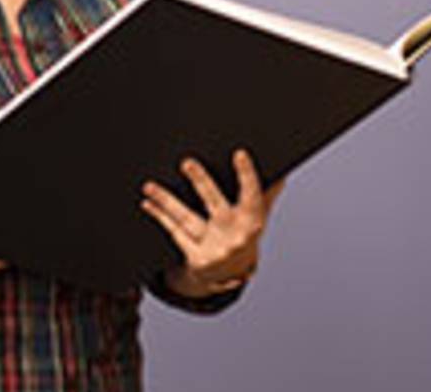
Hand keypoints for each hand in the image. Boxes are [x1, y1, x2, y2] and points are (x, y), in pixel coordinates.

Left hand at [140, 149, 285, 297]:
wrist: (230, 275)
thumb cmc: (243, 235)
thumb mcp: (259, 217)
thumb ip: (267, 194)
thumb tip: (282, 171)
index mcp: (253, 222)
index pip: (252, 195)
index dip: (246, 175)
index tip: (239, 154)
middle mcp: (234, 236)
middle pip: (216, 205)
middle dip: (202, 183)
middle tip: (187, 163)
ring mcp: (214, 248)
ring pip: (188, 220)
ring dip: (167, 201)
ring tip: (150, 186)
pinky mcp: (196, 258)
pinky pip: (175, 233)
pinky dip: (160, 216)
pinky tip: (148, 204)